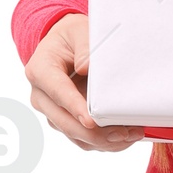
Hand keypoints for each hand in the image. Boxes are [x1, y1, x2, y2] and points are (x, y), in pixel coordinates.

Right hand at [24, 14, 141, 152]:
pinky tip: (126, 137)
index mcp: (40, 71)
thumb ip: (84, 46)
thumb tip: (87, 68)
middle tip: (122, 134)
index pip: (57, 92)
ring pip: (76, 136)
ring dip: (104, 141)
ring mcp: (52, 112)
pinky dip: (105, 142)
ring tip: (132, 135)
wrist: (65, 46)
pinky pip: (84, 139)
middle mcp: (41, 96)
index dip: (75, 108)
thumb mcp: (78, 31)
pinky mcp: (66, 122)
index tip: (91, 122)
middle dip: (94, 134)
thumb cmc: (72, 37)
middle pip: (65, 122)